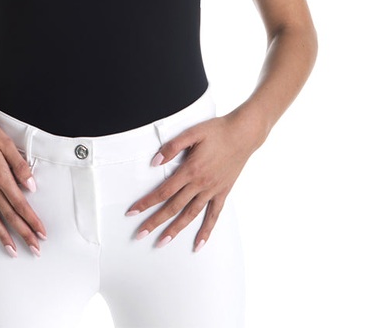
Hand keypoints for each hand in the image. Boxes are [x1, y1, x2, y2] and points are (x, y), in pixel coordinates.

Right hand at [0, 102, 47, 257]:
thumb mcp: (5, 142)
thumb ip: (19, 165)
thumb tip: (31, 185)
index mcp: (0, 175)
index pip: (20, 204)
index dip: (32, 220)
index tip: (42, 233)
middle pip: (9, 215)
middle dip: (24, 234)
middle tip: (35, 250)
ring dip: (3, 237)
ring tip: (12, 252)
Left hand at [124, 111, 261, 251]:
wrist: (243, 134)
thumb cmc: (217, 131)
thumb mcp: (192, 132)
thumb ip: (172, 147)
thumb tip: (155, 162)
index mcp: (190, 170)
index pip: (163, 191)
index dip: (146, 202)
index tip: (133, 211)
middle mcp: (200, 184)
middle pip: (173, 207)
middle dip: (155, 222)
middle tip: (140, 234)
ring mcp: (212, 190)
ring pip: (190, 215)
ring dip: (175, 230)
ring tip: (162, 242)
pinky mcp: (223, 192)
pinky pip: (214, 215)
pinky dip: (206, 231)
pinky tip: (198, 244)